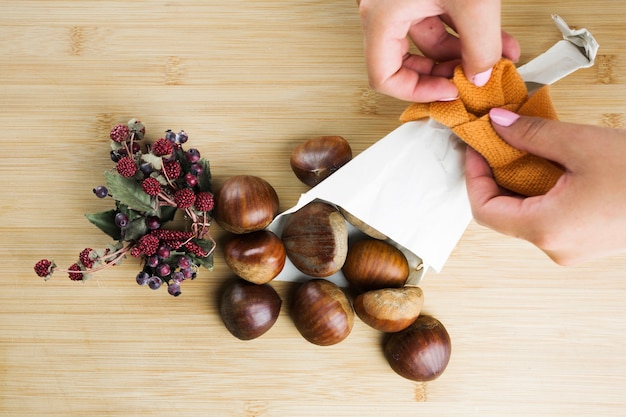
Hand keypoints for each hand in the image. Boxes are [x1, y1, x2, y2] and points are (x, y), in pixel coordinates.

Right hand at [357, 0, 519, 101]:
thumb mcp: (473, 0)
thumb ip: (481, 46)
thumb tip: (483, 73)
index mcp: (381, 15)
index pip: (384, 76)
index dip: (417, 91)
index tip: (449, 92)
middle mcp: (383, 8)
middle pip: (404, 60)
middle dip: (444, 71)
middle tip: (471, 79)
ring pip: (425, 40)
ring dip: (462, 52)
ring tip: (497, 57)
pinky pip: (435, 18)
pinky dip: (463, 31)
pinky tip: (493, 38)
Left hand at [465, 108, 625, 264]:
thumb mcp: (582, 144)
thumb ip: (531, 135)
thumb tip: (497, 124)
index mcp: (546, 229)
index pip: (485, 210)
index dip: (473, 178)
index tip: (474, 150)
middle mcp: (554, 248)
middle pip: (504, 214)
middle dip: (495, 177)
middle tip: (497, 143)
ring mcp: (571, 250)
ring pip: (526, 216)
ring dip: (519, 183)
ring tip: (524, 149)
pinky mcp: (586, 243)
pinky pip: (549, 219)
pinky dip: (540, 193)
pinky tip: (550, 167)